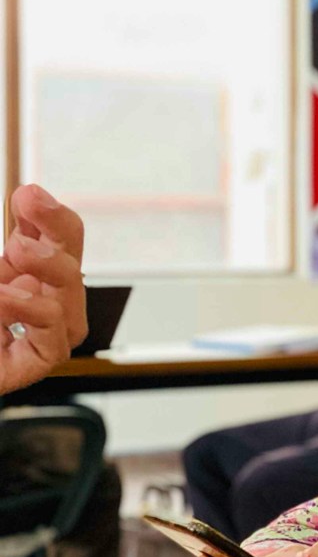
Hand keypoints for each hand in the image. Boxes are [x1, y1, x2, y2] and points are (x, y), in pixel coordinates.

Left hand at [0, 185, 86, 393]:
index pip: (60, 242)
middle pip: (72, 262)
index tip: (29, 195)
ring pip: (69, 294)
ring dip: (45, 267)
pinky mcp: (38, 362)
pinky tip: (0, 297)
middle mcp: (43, 304)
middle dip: (57, 233)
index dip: (52, 217)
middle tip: (29, 211)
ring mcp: (45, 335)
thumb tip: (30, 195)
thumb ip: (13, 245)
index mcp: (30, 277)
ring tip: (13, 254)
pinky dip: (25, 308)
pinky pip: (52, 333)